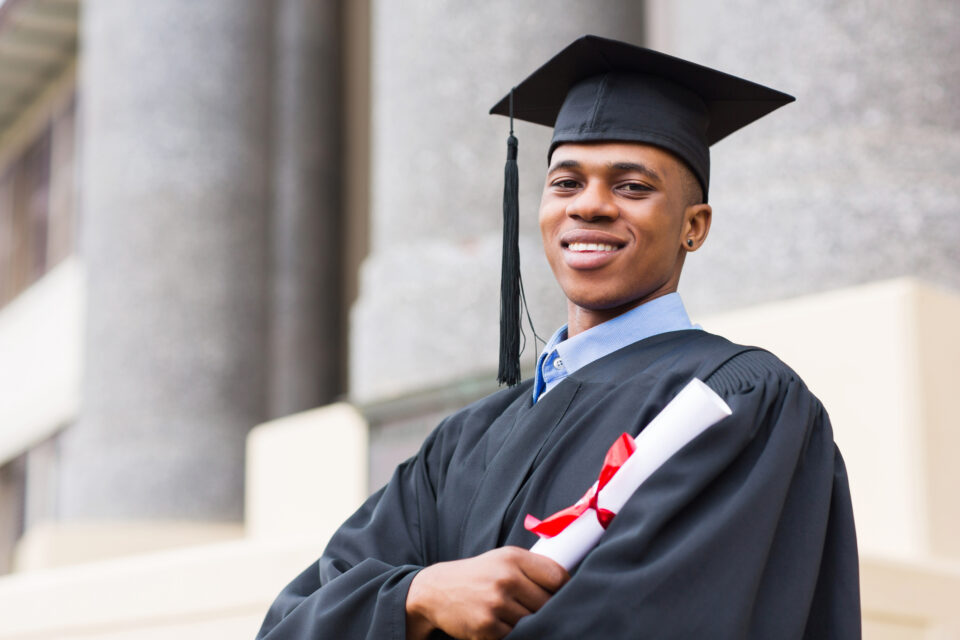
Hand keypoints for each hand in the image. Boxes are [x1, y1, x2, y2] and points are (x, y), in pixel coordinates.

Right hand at [405, 546, 569, 639]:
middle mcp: (506, 578)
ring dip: (529, 624)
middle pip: (548, 604)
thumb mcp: (502, 559)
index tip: (566, 595)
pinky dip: (513, 634)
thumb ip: (531, 568)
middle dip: (545, 609)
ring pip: (533, 622)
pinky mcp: (486, 627)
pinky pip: (515, 636)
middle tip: (538, 609)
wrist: (436, 590)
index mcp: (513, 558)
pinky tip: (502, 624)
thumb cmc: (477, 575)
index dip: (566, 589)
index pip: (558, 576)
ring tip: (516, 615)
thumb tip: (567, 585)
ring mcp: (496, 604)